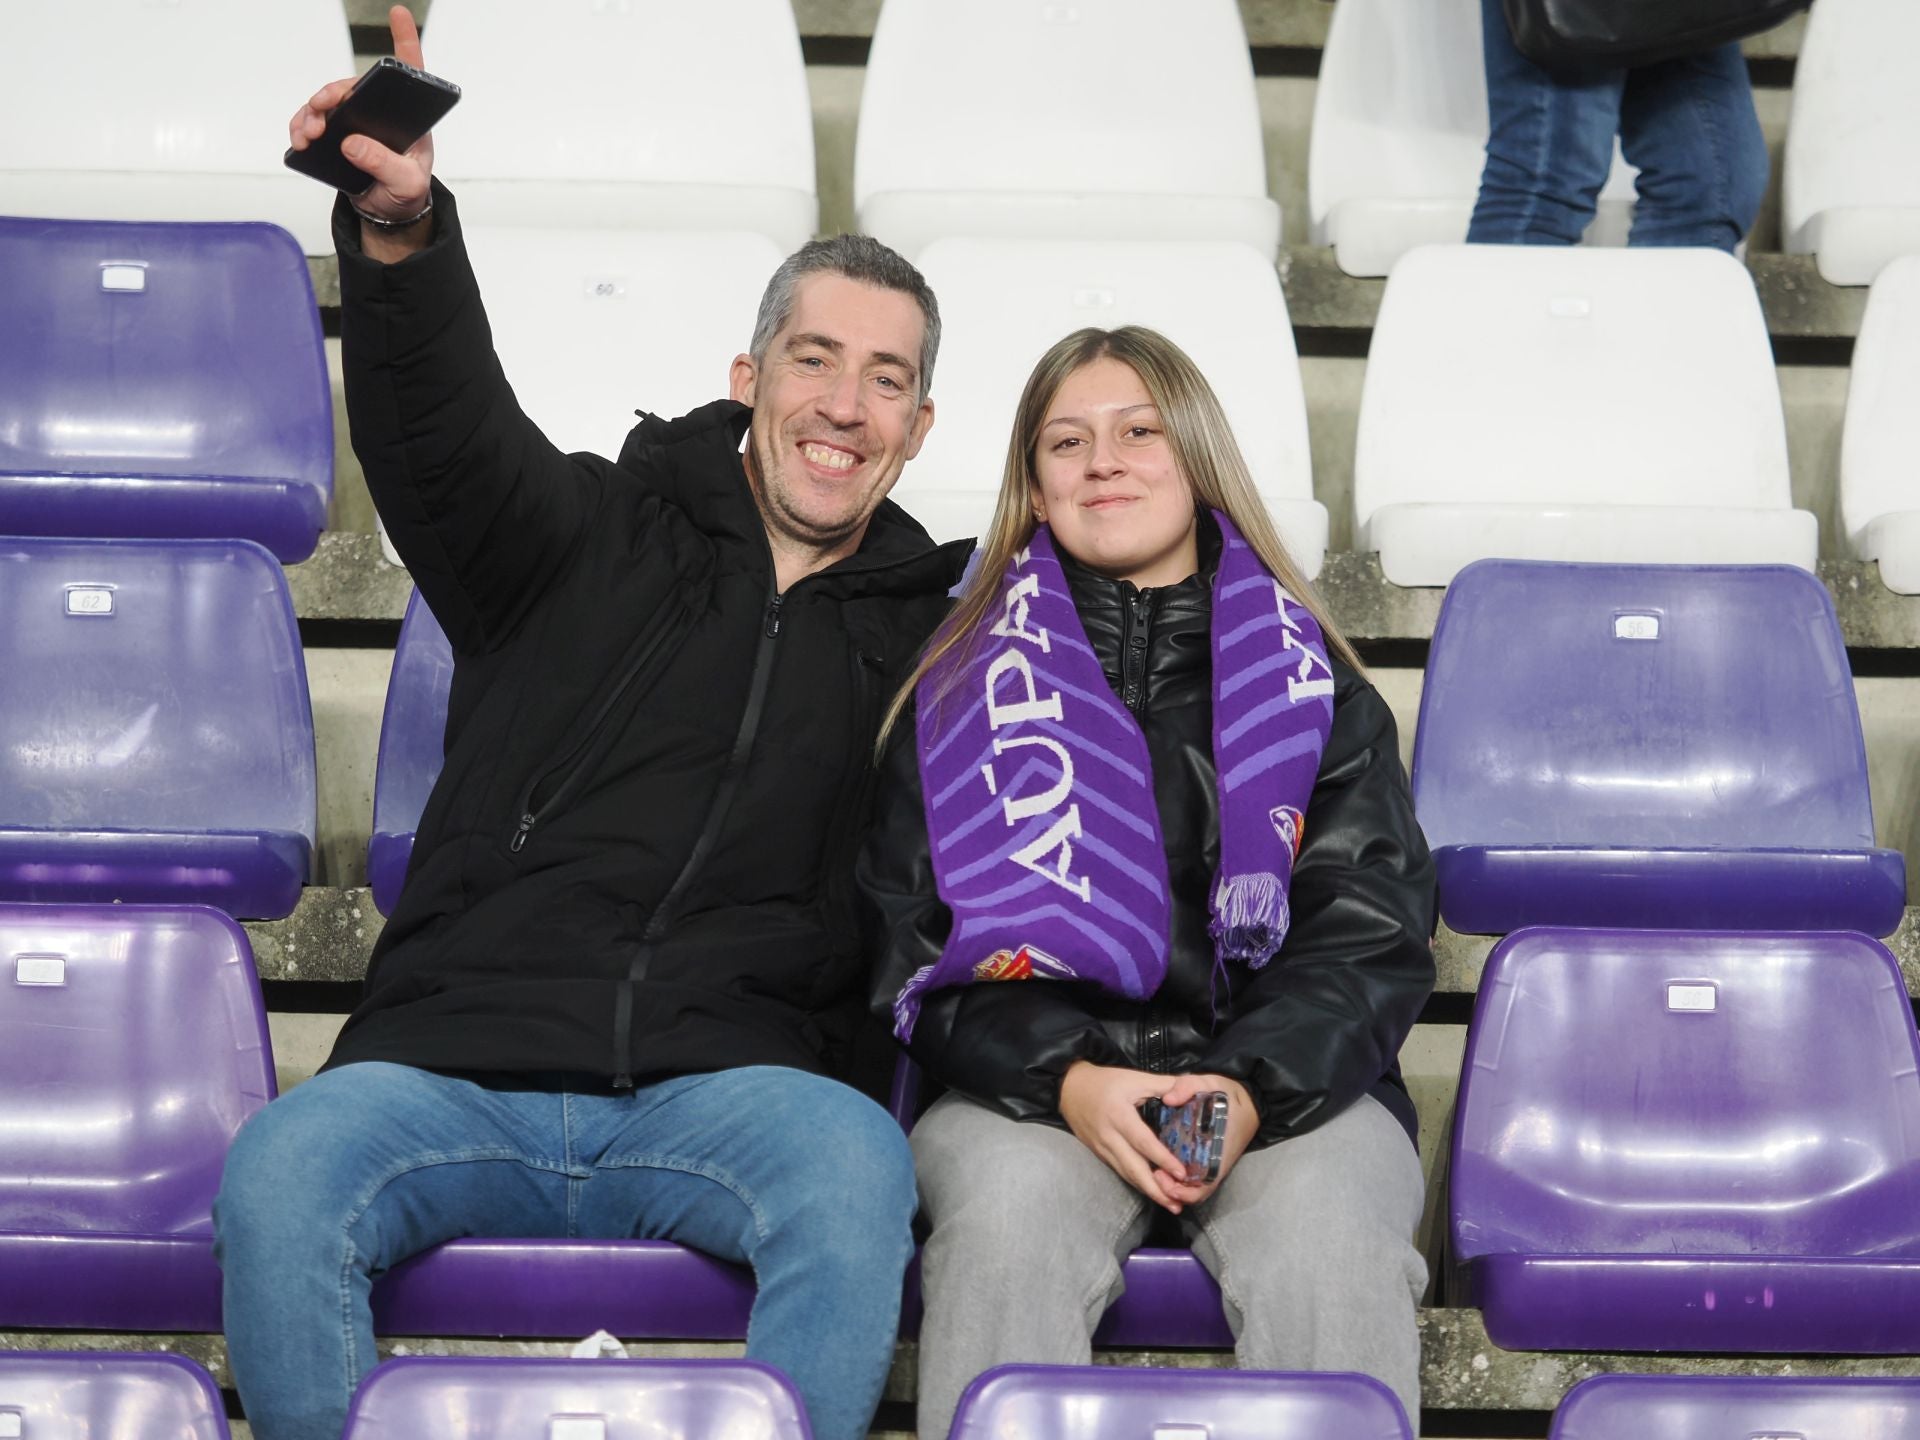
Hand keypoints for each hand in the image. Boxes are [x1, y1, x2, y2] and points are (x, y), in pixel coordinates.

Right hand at [287, 7, 433, 228]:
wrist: (389, 213)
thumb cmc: (406, 193)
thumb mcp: (406, 183)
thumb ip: (385, 164)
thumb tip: (352, 143)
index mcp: (408, 118)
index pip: (409, 74)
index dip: (404, 40)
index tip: (398, 12)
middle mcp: (379, 112)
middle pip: (353, 86)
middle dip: (331, 92)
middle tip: (321, 109)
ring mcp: (356, 121)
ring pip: (328, 102)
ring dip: (312, 112)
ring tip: (309, 133)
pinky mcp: (337, 135)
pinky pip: (313, 121)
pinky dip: (301, 126)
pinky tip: (300, 139)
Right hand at [1057, 1062, 1188, 1212]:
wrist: (1070, 1088)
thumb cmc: (1106, 1082)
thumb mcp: (1136, 1078)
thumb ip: (1165, 1085)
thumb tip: (1193, 1094)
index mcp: (1119, 1116)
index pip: (1143, 1142)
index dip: (1163, 1159)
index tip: (1181, 1174)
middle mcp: (1109, 1137)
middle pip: (1133, 1168)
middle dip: (1156, 1189)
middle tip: (1177, 1204)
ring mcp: (1102, 1148)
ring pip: (1127, 1175)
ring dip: (1148, 1192)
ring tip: (1170, 1205)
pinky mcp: (1100, 1155)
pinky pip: (1120, 1171)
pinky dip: (1137, 1183)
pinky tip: (1152, 1191)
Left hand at [1147, 1073, 1258, 1210]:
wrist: (1251, 1102)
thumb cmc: (1230, 1096)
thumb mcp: (1211, 1083)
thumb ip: (1189, 1086)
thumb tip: (1168, 1098)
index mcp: (1219, 1150)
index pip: (1204, 1184)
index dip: (1182, 1190)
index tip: (1162, 1176)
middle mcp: (1217, 1163)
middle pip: (1196, 1193)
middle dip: (1173, 1191)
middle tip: (1155, 1175)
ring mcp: (1214, 1164)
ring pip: (1195, 1189)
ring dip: (1176, 1187)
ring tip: (1157, 1173)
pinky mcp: (1211, 1161)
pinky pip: (1196, 1180)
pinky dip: (1181, 1181)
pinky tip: (1165, 1168)